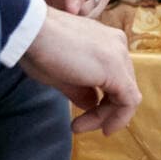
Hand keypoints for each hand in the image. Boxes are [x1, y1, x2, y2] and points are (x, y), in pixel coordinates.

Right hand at [20, 9, 138, 133]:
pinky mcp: (116, 69)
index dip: (101, 102)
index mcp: (105, 40)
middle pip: (121, 85)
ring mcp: (119, 55)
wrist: (32, 30)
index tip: (81, 117)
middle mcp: (117, 44)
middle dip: (103, 110)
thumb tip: (91, 104)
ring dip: (106, 116)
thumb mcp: (61, 73)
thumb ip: (81, 90)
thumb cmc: (38, 46)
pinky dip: (119, 118)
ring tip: (80, 127)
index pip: (113, 77)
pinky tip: (103, 128)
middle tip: (79, 125)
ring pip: (126, 94)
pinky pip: (129, 100)